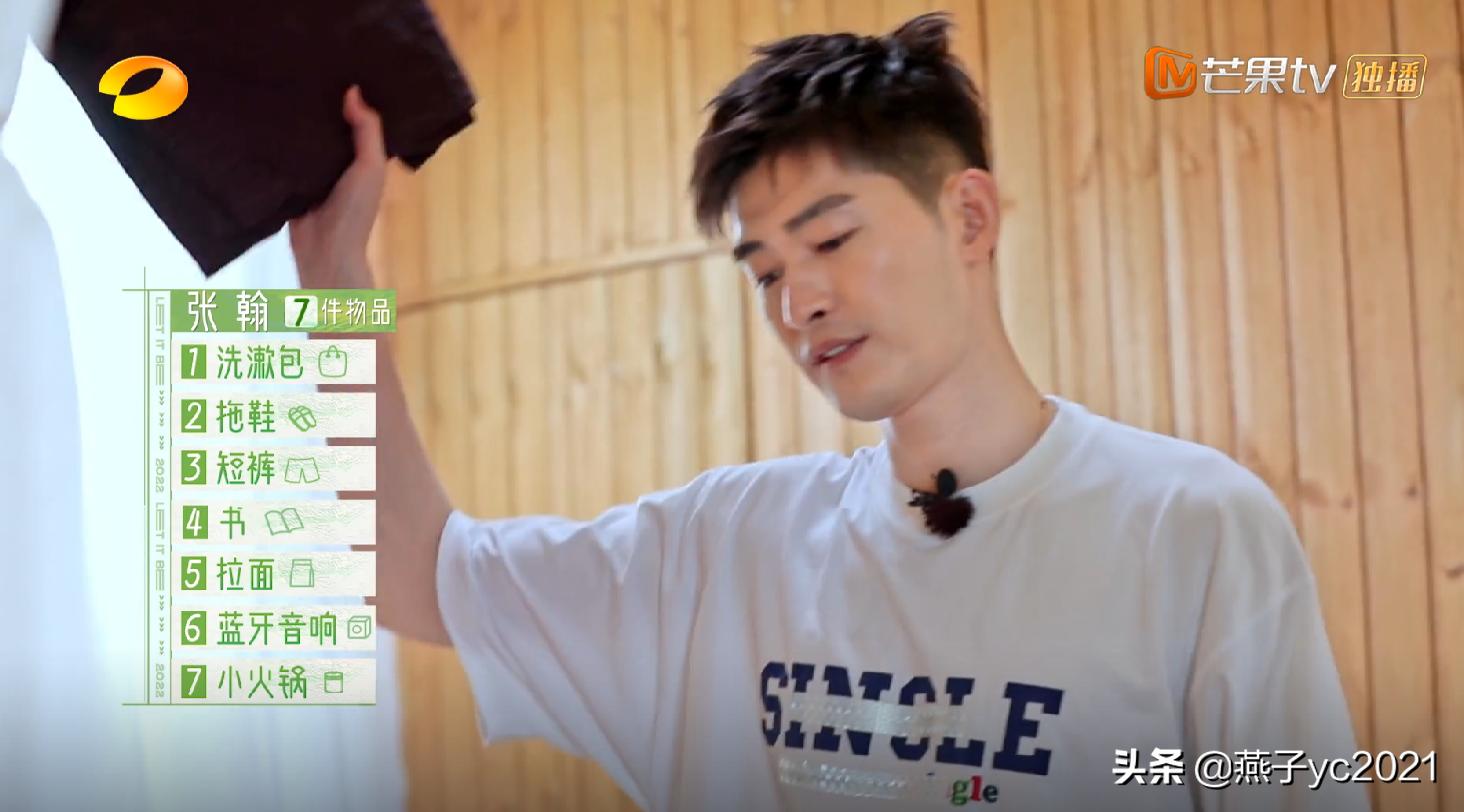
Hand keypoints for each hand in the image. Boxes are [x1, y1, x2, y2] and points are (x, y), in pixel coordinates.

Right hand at [289, 85, 386, 288]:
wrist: (323, 251)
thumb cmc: (355, 212)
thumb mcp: (369, 167)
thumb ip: (367, 131)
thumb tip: (353, 91)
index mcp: (364, 158)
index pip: (358, 122)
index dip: (351, 100)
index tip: (338, 68)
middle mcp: (340, 163)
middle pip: (328, 127)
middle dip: (318, 105)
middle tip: (301, 69)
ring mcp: (315, 172)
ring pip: (304, 140)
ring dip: (294, 122)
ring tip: (280, 84)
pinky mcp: (291, 181)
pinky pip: (283, 157)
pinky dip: (276, 142)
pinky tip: (263, 116)